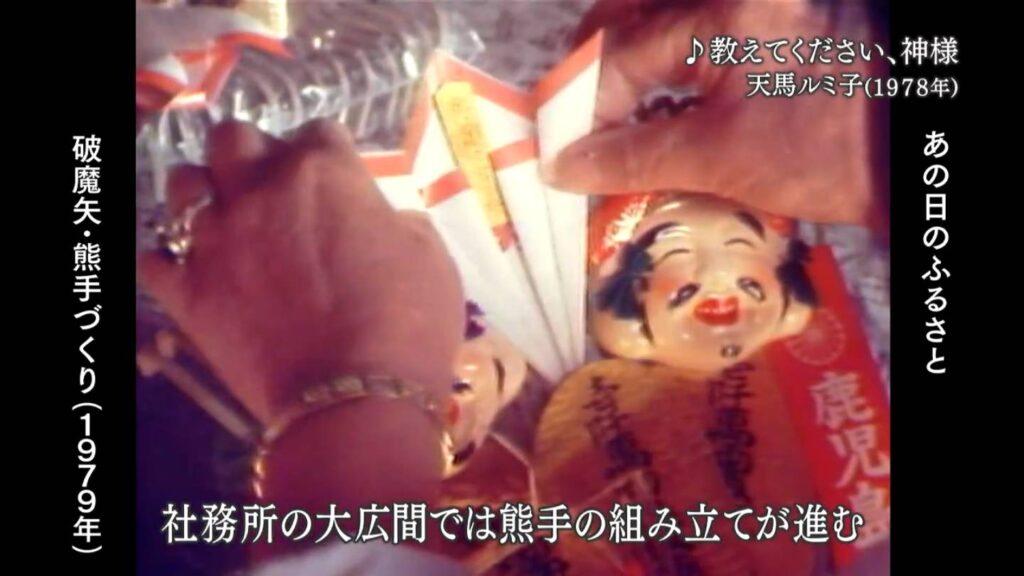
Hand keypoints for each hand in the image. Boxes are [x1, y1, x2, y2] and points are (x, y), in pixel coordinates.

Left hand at [140, 120, 463, 424]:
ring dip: (206, 194)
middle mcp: (260, 191)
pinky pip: (154, 258)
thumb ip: (400, 222)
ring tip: (226, 219)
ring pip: (183, 184)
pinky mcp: (187, 292)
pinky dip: (171, 260)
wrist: (355, 401)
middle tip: (274, 187)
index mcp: (324, 173)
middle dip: (254, 154)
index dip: (331, 152)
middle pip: (235, 138)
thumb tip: (380, 221)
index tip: (338, 178)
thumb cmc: (408, 325)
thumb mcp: (432, 259)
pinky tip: (194, 271)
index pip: (319, 131)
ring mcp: (215, 240)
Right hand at [548, 0, 886, 226]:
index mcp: (727, 8)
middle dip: (597, 64)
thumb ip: (635, 157)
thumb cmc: (829, 155)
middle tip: (574, 117)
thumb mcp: (722, 158)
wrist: (908, 158)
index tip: (563, 152)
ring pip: (663, 20)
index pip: (626, 53)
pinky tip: (654, 108)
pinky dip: (666, 66)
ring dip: (628, 65)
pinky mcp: (767, 23)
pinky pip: (695, 33)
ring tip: (607, 119)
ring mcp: (755, 7)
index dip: (585, 107)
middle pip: (636, 12)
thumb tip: (565, 167)